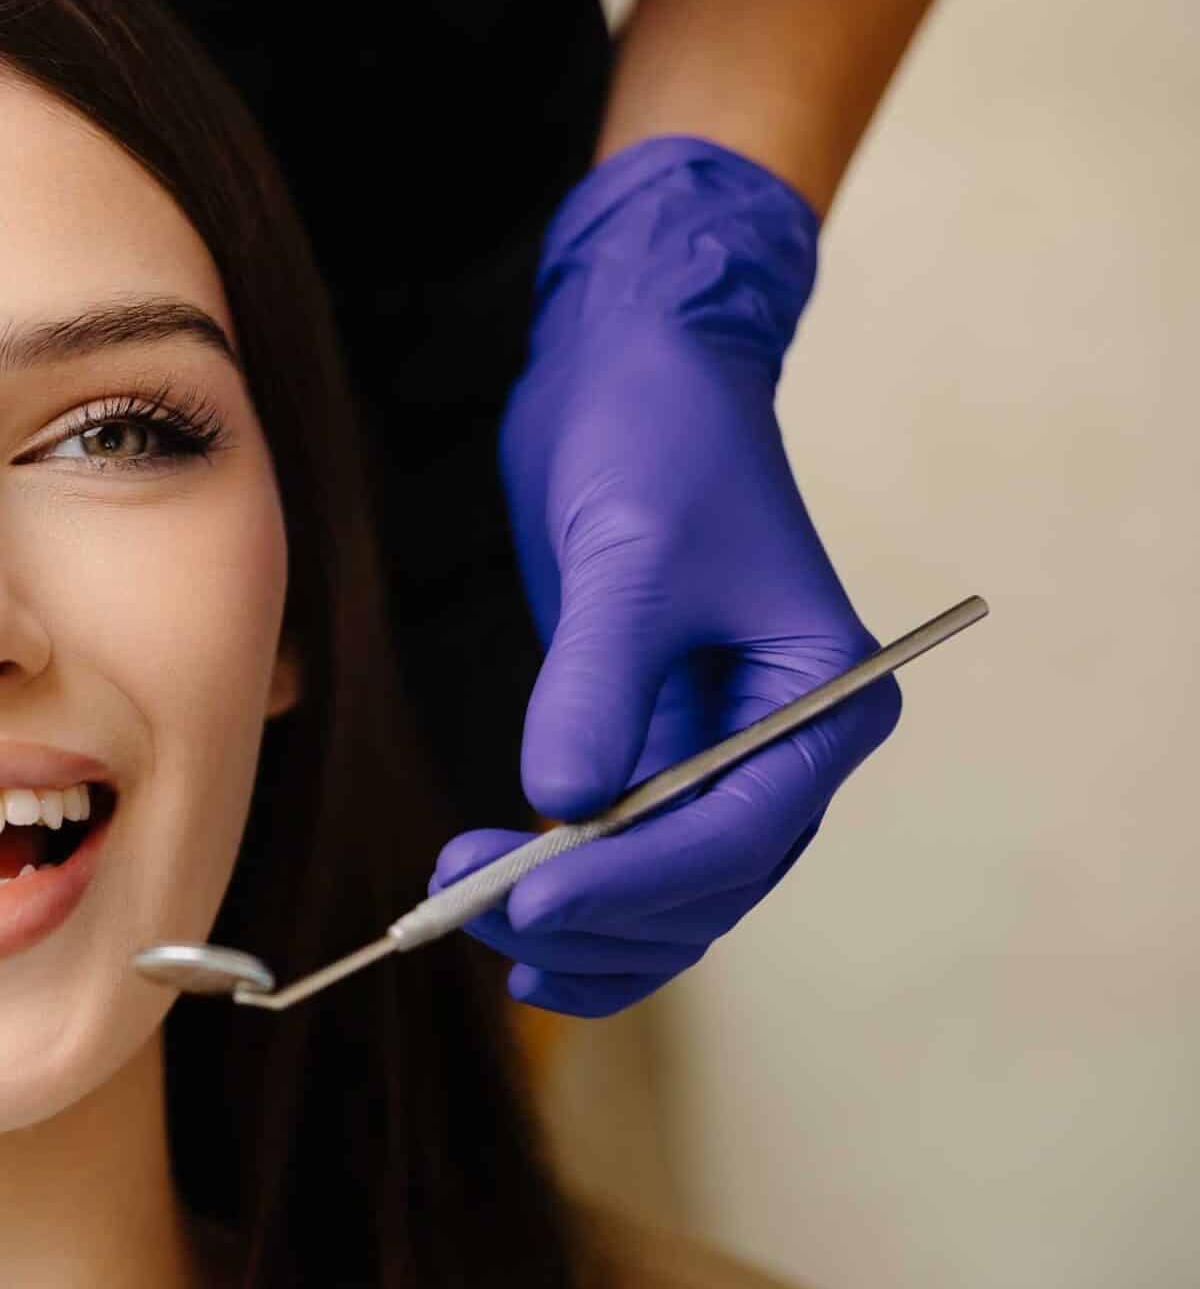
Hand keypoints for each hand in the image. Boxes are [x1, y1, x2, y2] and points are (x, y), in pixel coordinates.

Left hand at [442, 137, 902, 1016]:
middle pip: (704, 885)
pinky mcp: (653, 744)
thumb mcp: (630, 552)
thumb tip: (559, 808)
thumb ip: (597, 683)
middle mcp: (790, 743)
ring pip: (665, 893)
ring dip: (572, 922)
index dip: (632, 882)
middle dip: (591, 913)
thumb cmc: (658, 434)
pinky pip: (626, 857)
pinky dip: (569, 892)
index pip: (738, 832)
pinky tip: (495, 910)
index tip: (526, 901)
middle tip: (465, 911)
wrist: (632, 366)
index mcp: (829, 697)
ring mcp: (722, 753)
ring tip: (459, 913)